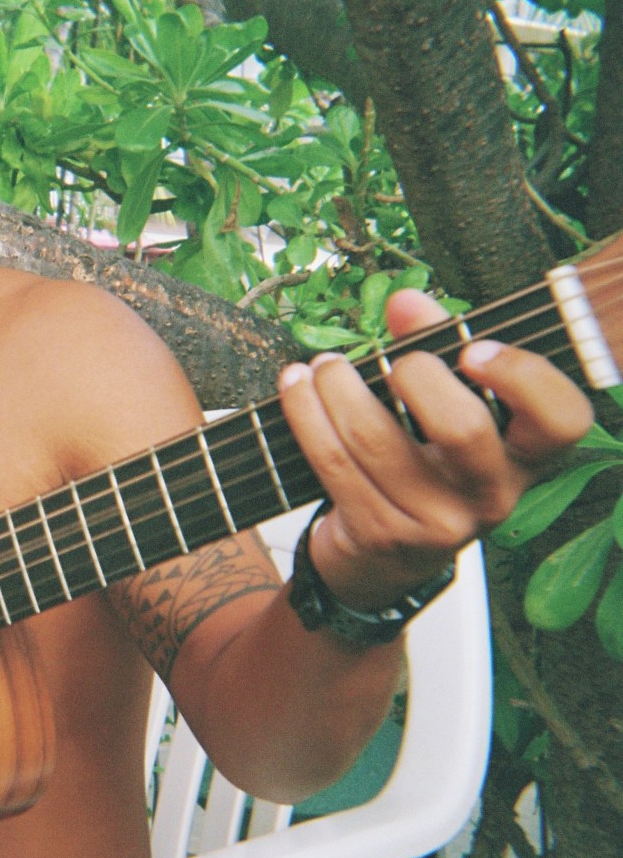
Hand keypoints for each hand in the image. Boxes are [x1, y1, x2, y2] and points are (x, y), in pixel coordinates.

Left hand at [278, 289, 593, 607]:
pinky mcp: (380, 534)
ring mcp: (436, 523)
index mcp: (525, 458)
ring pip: (375, 441)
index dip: (523, 377)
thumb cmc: (424, 461)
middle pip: (461, 429)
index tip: (474, 350)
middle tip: (393, 361)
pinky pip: (333, 462)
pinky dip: (305, 414)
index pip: (561, 419)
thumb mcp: (443, 407)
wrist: (384, 555)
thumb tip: (406, 301)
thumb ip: (434, 345)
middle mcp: (491, 496)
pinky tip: (295, 386)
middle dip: (413, 376)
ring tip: (322, 366)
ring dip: (336, 388)